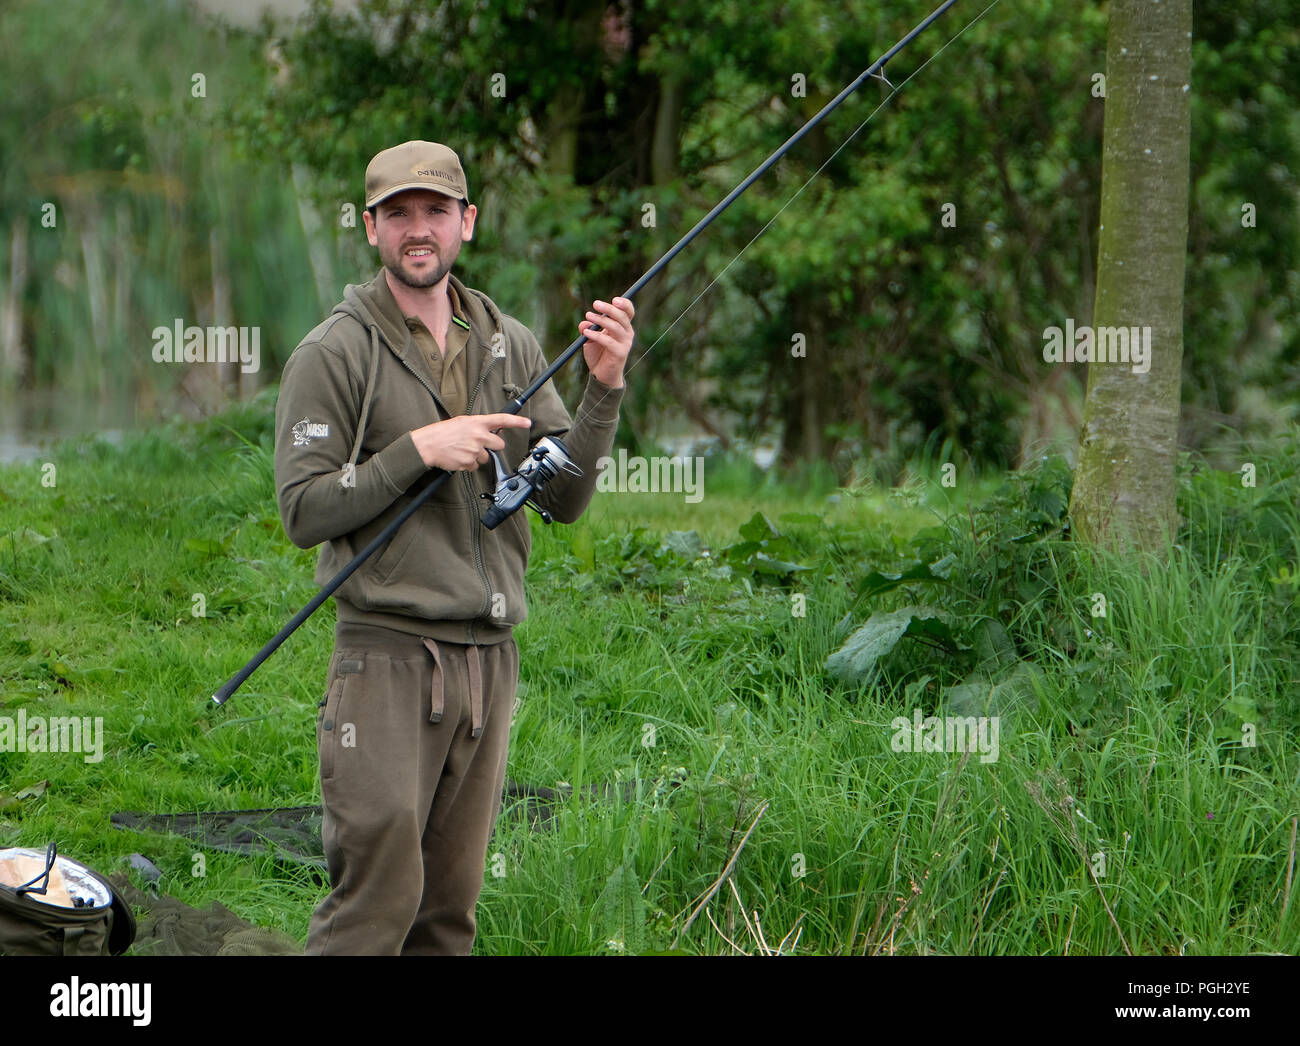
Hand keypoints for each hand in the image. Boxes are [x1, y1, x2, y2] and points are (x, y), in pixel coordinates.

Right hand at [410, 413, 531, 471]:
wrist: (427, 445)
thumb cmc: (442, 432)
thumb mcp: (462, 422)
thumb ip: (478, 426)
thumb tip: (490, 431)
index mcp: (477, 422)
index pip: (502, 420)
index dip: (517, 422)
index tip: (527, 423)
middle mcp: (479, 436)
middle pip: (499, 445)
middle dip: (492, 446)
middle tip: (478, 444)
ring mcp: (475, 450)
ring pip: (486, 457)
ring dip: (477, 456)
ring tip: (462, 450)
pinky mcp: (469, 462)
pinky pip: (475, 466)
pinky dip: (468, 464)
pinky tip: (458, 457)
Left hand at [578, 296, 633, 388]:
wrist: (601, 375)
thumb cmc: (599, 354)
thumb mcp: (590, 338)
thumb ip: (587, 329)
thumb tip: (584, 323)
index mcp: (623, 327)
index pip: (629, 312)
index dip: (625, 304)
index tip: (614, 299)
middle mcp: (627, 333)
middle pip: (622, 316)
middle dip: (609, 308)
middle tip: (595, 304)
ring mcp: (625, 343)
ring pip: (615, 327)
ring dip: (600, 320)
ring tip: (588, 316)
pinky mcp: (620, 353)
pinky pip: (608, 341)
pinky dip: (596, 335)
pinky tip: (586, 333)